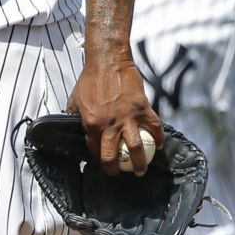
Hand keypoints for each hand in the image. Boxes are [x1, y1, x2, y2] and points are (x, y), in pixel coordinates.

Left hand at [66, 56, 164, 175]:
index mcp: (90, 122)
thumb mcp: (75, 99)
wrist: (107, 61)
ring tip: (141, 170)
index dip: (97, 158)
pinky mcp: (142, 108)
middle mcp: (109, 123)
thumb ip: (75, 117)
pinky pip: (154, 128)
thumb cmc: (89, 79)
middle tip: (118, 172)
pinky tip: (160, 145)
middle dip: (114, 169)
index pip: (93, 149)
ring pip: (135, 148)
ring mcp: (127, 117)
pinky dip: (159, 139)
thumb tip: (74, 131)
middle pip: (113, 155)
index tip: (101, 161)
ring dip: (140, 163)